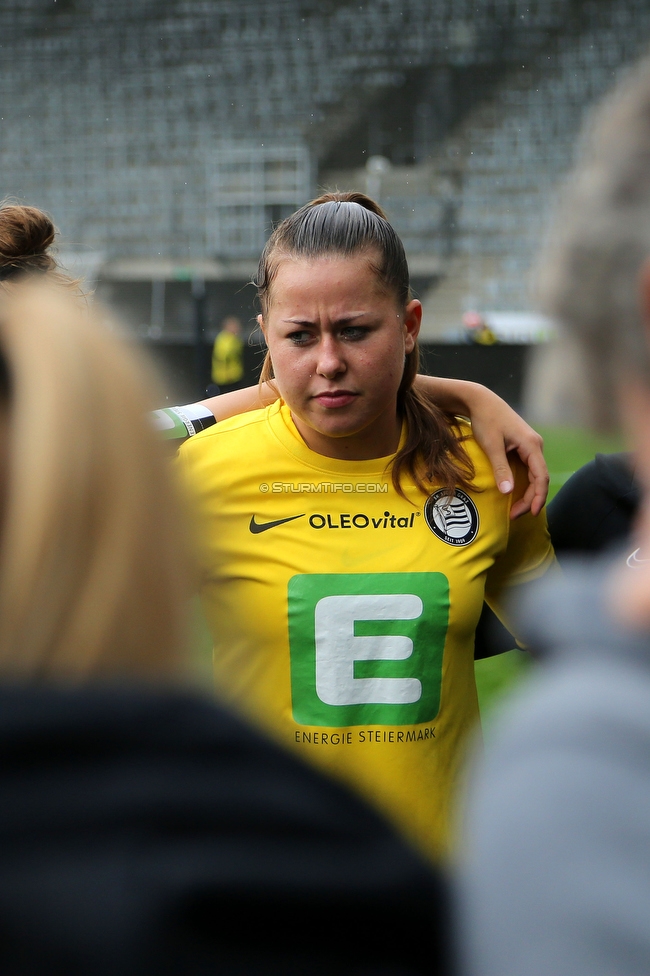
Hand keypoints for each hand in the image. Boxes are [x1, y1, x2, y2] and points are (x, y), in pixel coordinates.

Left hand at [413, 376, 548, 518]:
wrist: (481, 401)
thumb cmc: (485, 420)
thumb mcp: (491, 445)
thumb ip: (500, 468)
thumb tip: (508, 492)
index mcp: (532, 445)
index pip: (541, 476)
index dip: (537, 497)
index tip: (530, 513)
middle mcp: (535, 445)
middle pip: (540, 478)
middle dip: (530, 499)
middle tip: (514, 515)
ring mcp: (530, 446)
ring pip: (535, 475)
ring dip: (527, 493)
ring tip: (514, 509)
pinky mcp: (523, 446)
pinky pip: (528, 469)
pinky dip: (524, 483)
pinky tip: (515, 494)